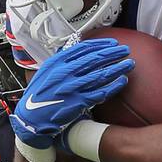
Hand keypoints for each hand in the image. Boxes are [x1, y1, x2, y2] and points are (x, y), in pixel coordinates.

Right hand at [10, 38, 132, 159]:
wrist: (31, 119)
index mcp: (57, 62)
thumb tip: (78, 52)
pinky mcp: (77, 102)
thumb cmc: (39, 95)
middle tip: (125, 50)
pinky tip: (122, 81)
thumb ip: (61, 62)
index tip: (112, 43)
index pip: (83, 48)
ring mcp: (72, 88)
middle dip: (112, 53)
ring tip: (129, 63)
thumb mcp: (46, 72)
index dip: (100, 44)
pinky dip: (112, 86)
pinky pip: (99, 92)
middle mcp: (64, 72)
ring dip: (117, 68)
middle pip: (94, 59)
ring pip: (100, 74)